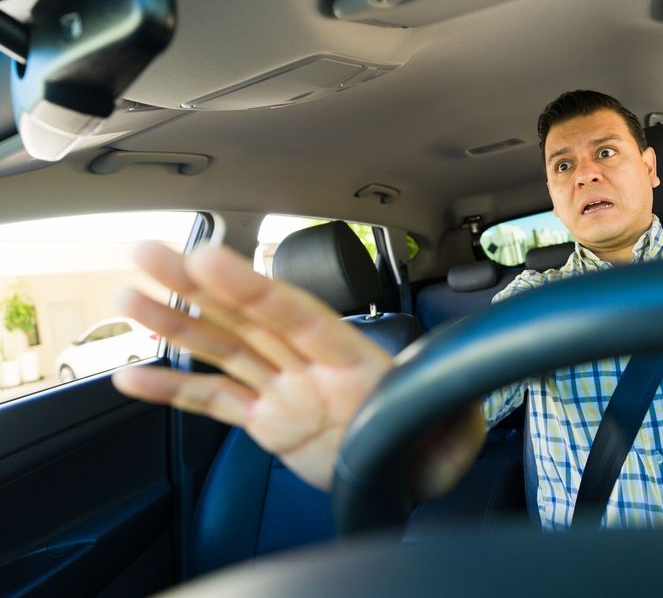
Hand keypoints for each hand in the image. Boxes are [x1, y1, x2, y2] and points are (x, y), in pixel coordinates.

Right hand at [113, 242, 484, 494]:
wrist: (405, 476)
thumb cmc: (428, 447)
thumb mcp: (449, 432)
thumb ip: (453, 412)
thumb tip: (466, 392)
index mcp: (351, 361)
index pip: (298, 317)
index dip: (255, 289)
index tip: (216, 260)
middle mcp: (310, 367)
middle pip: (248, 320)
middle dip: (199, 287)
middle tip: (154, 253)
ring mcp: (284, 390)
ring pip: (223, 350)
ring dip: (176, 324)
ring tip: (130, 296)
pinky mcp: (266, 422)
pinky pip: (214, 403)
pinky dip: (174, 392)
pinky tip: (134, 376)